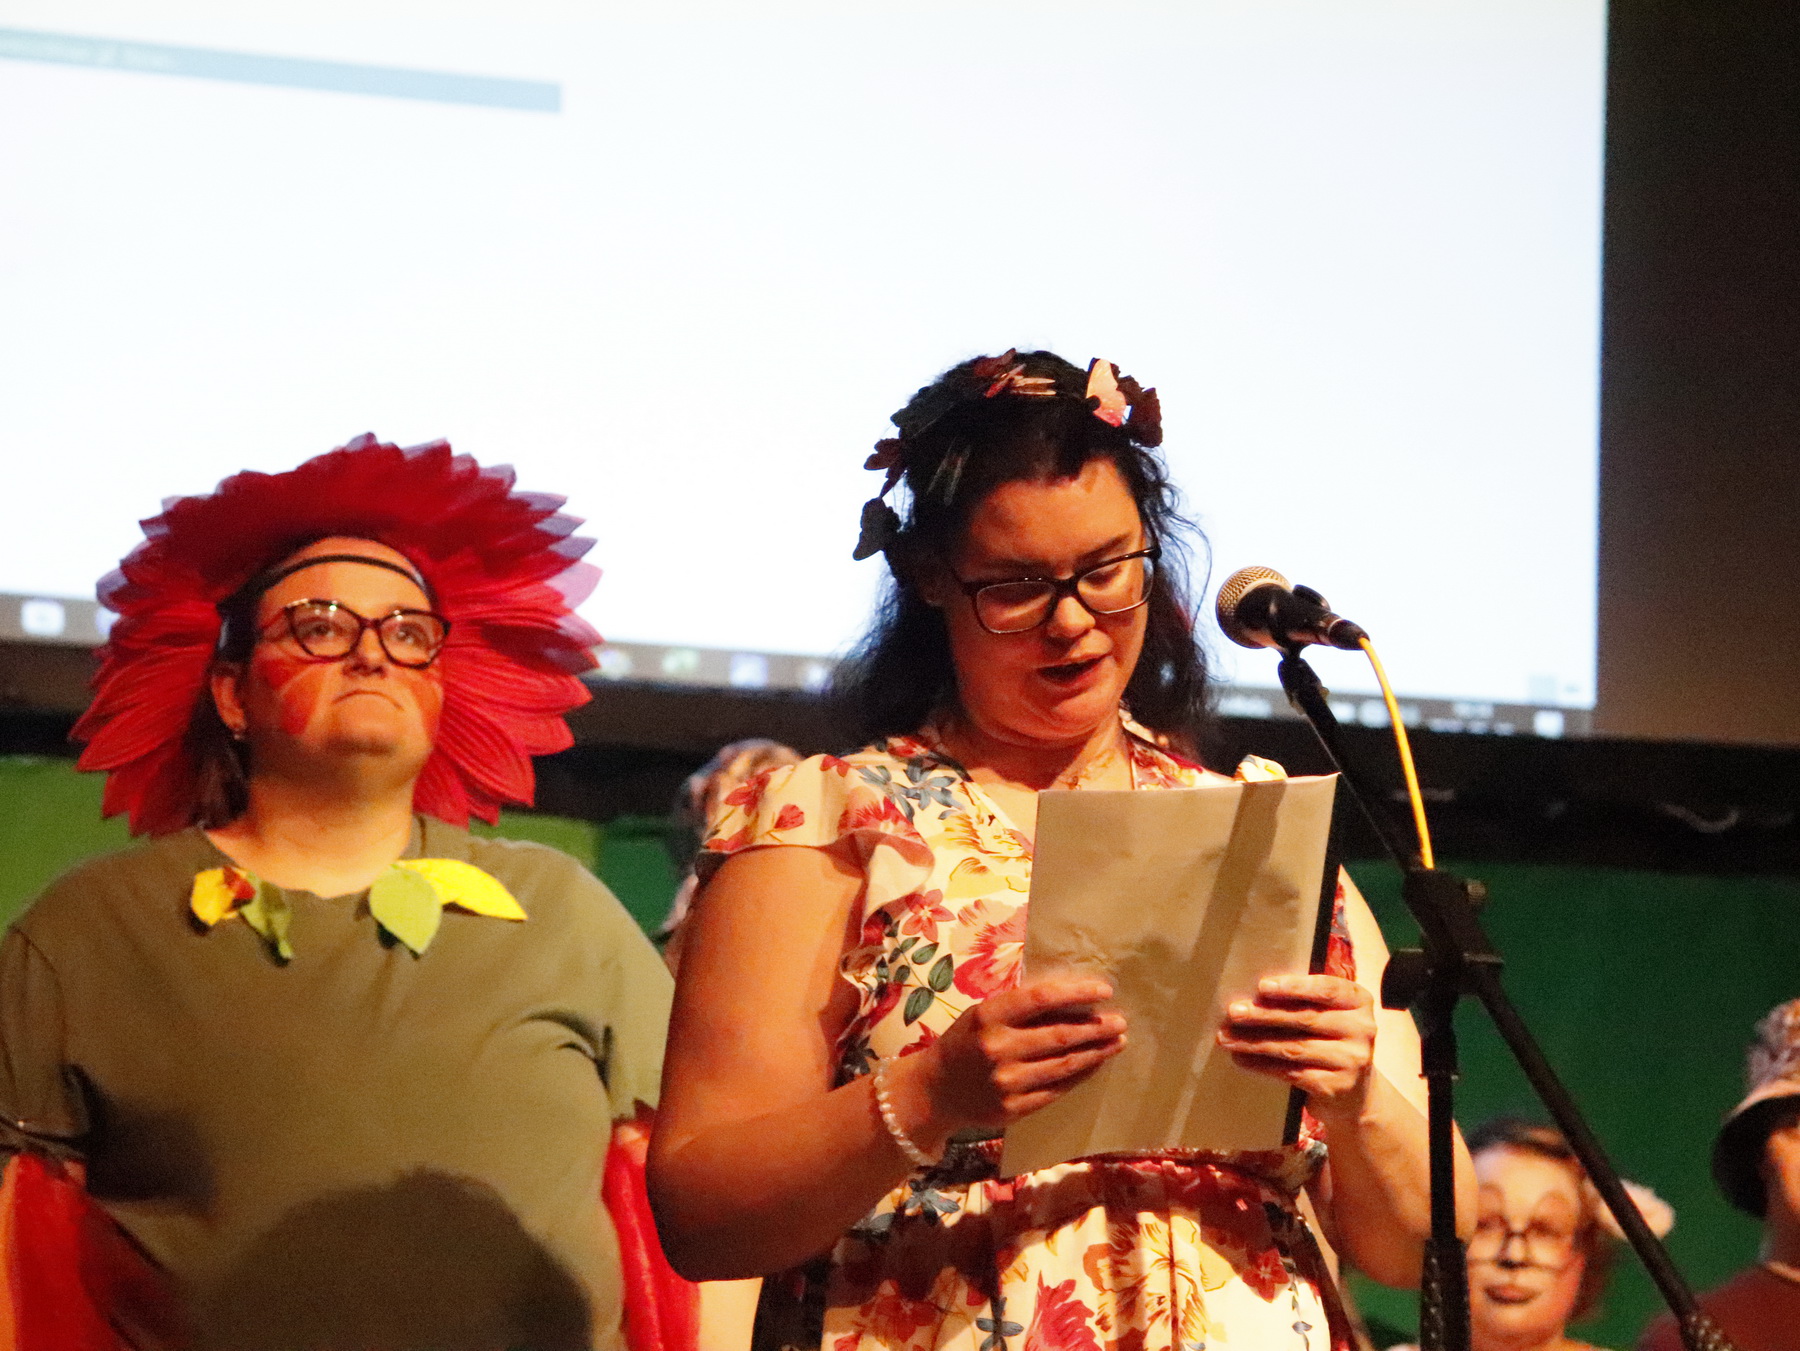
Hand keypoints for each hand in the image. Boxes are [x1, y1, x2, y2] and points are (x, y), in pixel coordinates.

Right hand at [909, 976, 1126, 1138]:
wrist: (935, 1091)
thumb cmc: (965, 1043)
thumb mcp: (982, 1015)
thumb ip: (1019, 1009)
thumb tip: (1073, 999)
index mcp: (988, 1016)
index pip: (1040, 998)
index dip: (1076, 993)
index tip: (1105, 991)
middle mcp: (997, 1048)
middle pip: (1059, 1035)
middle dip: (1096, 1028)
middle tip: (1120, 1021)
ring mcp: (1006, 1082)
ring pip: (1063, 1065)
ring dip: (1096, 1053)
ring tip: (1117, 1042)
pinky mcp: (1013, 1109)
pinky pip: (1057, 1090)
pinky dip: (1080, 1076)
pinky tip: (1095, 1065)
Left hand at [1217, 974, 1375, 1117]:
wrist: (1356, 1096)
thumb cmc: (1332, 1042)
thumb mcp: (1330, 1016)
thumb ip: (1305, 1001)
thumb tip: (1252, 994)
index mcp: (1359, 1001)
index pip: (1327, 989)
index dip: (1295, 986)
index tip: (1263, 986)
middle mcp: (1362, 1029)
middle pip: (1305, 1018)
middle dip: (1264, 1014)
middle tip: (1234, 1012)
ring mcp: (1352, 1060)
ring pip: (1294, 1047)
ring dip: (1255, 1042)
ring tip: (1226, 1037)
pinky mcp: (1336, 1086)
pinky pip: (1291, 1072)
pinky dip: (1262, 1065)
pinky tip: (1241, 1059)